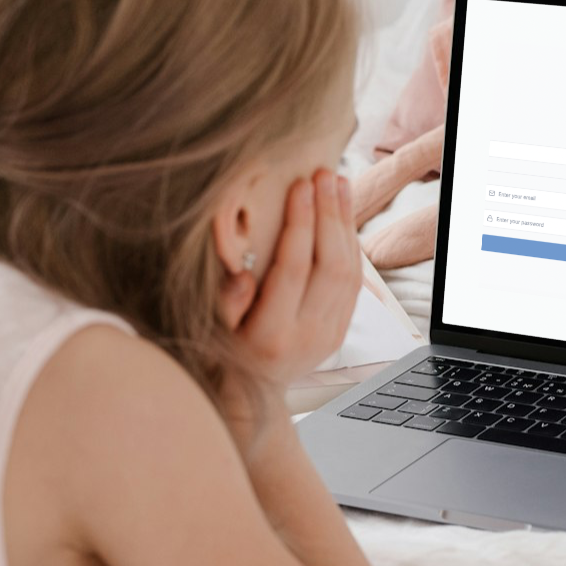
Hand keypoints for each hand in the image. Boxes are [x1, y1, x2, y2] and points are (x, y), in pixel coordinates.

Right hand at [220, 170, 359, 393]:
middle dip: (329, 214)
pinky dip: (350, 243)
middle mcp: (307, 336)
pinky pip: (354, 281)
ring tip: (338, 183)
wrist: (249, 391)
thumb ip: (226, 301)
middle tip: (323, 174)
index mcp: (271, 334)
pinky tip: (343, 214)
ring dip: (345, 223)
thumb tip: (243, 275)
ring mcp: (329, 334)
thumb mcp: (211, 327)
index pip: (293, 270)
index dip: (300, 224)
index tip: (300, 186)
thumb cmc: (220, 349)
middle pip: (329, 266)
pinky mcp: (340, 330)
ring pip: (348, 271)